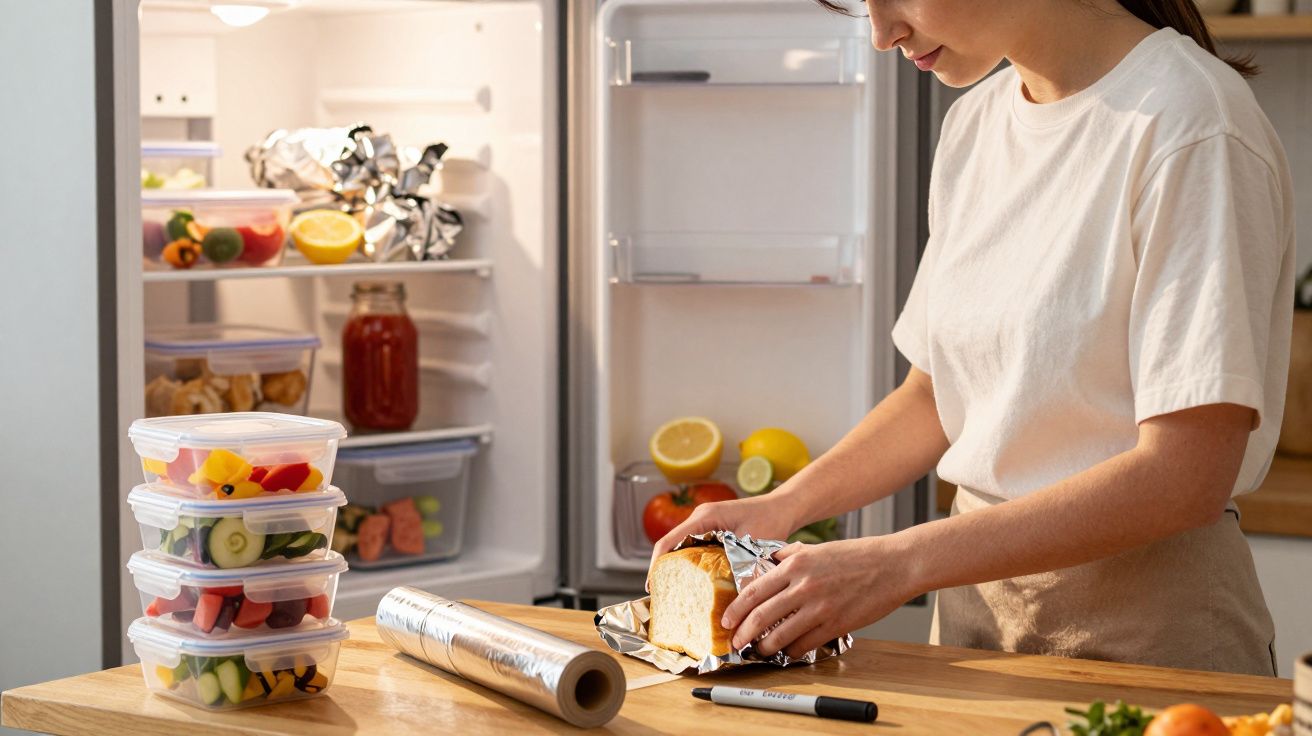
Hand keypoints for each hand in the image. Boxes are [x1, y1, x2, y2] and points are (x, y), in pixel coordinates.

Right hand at [646, 494, 799, 590]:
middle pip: (671, 546)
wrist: (784, 507)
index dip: (657, 564)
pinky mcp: (713, 530)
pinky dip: (691, 565)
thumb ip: (737, 567)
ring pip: (682, 548)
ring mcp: (706, 523)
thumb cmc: (772, 519)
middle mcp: (700, 518)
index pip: (669, 541)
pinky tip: (695, 584)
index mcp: (704, 517)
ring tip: (675, 594)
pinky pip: (694, 548)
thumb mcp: (753, 546)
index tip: (653, 586)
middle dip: (664, 570)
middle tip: (661, 596)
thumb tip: (726, 598)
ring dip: (677, 569)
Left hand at [722, 536, 915, 658]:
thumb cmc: (858, 556)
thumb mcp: (818, 548)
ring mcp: (820, 607)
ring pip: (780, 635)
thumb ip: (790, 556)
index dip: (736, 609)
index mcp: (796, 564)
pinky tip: (788, 652)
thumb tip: (768, 564)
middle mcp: (803, 585)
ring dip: (765, 647)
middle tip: (735, 642)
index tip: (727, 620)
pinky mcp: (836, 624)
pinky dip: (792, 651)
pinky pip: (805, 644)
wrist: (894, 565)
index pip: (754, 590)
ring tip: (760, 650)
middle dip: (743, 633)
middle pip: (761, 616)